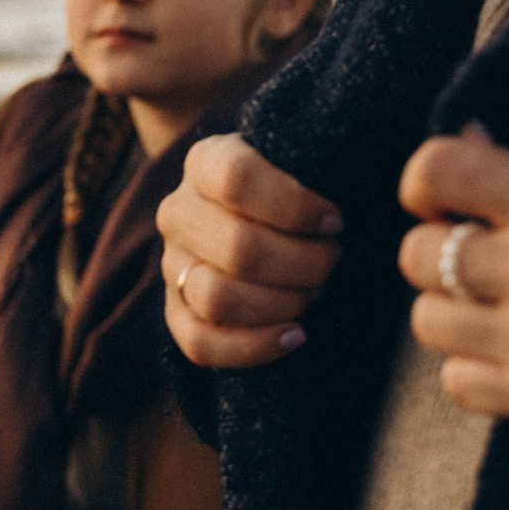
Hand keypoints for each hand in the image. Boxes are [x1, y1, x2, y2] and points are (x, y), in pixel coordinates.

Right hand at [159, 134, 342, 368]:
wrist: (257, 217)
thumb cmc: (292, 192)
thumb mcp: (300, 162)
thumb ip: (319, 169)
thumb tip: (336, 219)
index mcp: (206, 161)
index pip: (237, 179)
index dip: (294, 206)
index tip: (333, 223)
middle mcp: (179, 212)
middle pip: (237, 248)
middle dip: (301, 264)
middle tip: (330, 262)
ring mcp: (172, 264)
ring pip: (217, 298)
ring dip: (280, 303)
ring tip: (311, 294)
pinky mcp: (176, 311)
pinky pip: (201, 343)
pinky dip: (254, 347)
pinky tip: (296, 335)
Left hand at [396, 123, 508, 422]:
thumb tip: (467, 133)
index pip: (439, 170)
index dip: (426, 183)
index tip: (444, 200)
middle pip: (417, 254)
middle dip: (438, 253)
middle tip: (480, 259)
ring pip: (427, 321)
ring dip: (452, 313)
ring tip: (497, 308)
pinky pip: (456, 379)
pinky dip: (473, 367)